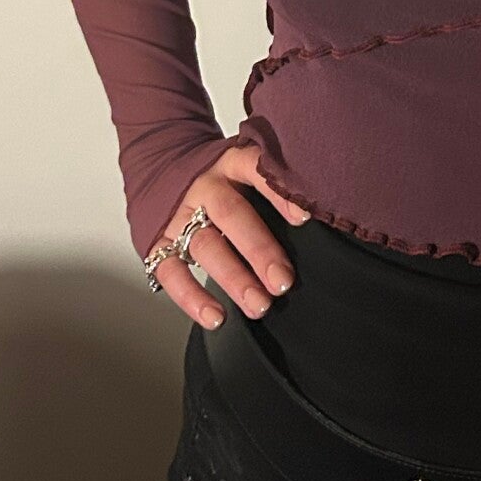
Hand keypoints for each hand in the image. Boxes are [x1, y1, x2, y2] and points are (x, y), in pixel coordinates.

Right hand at [146, 143, 312, 329]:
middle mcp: (205, 187)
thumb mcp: (245, 170)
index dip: (279, 192)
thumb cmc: (221, 179)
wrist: (163, 166)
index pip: (256, 169)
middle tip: (283, 281)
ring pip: (205, 247)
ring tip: (259, 306)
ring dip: (233, 279)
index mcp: (231, 163)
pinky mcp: (158, 242)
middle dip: (258, 250)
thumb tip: (322, 220)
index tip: (305, 217)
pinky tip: (216, 317)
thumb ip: (274, 189)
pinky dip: (192, 298)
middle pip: (231, 214)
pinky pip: (172, 273)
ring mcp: (179, 215)